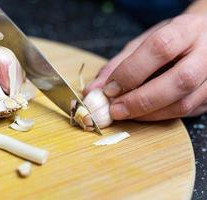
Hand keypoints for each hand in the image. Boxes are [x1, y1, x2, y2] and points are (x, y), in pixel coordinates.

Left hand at [84, 14, 206, 120]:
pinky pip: (185, 113)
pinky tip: (142, 113)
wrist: (205, 38)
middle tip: (115, 109)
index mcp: (186, 30)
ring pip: (184, 103)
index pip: (160, 49)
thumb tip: (94, 89)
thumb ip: (119, 64)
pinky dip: (158, 116)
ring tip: (124, 112)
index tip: (110, 88)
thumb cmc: (171, 39)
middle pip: (178, 81)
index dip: (131, 72)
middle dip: (140, 100)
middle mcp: (206, 53)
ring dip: (148, 114)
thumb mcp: (144, 42)